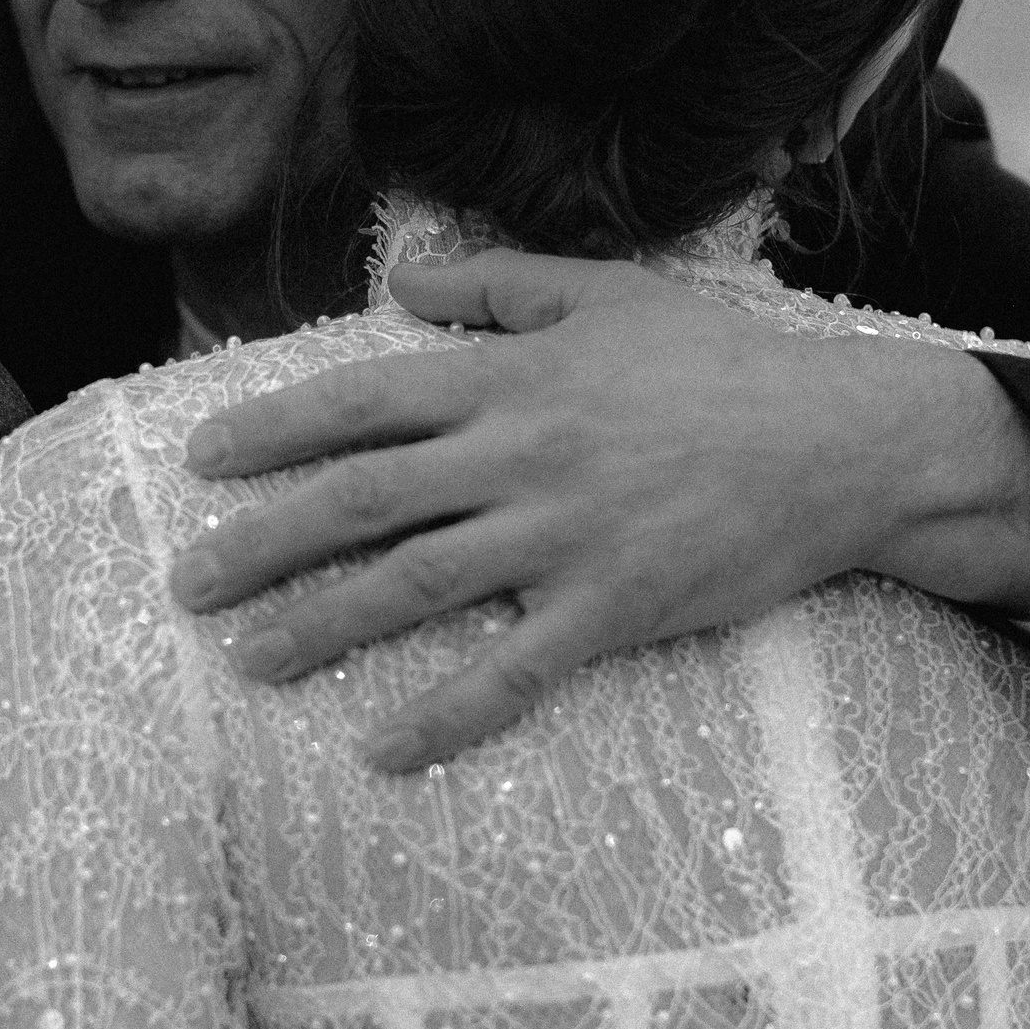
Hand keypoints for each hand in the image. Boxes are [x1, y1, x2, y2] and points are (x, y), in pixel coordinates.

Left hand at [170, 248, 1029, 772]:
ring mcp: (563, 536)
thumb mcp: (608, 294)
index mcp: (510, 379)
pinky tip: (381, 751)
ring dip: (320, 625)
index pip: (361, 401)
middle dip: (261, 541)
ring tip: (249, 659)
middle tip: (186, 583)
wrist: (842, 440)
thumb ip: (497, 285)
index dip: (272, 429)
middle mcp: (519, 455)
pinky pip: (510, 672)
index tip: (199, 460)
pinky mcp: (612, 609)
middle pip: (360, 498)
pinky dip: (443, 715)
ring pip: (412, 584)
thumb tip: (402, 277)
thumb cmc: (723, 363)